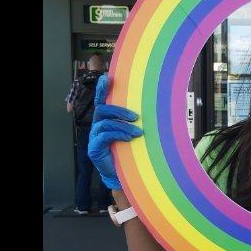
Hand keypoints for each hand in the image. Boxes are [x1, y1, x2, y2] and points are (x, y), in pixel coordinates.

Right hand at [87, 74, 142, 190]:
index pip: (102, 100)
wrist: (123, 172)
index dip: (102, 89)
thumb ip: (136, 117)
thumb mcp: (133, 129)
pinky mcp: (94, 148)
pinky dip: (118, 134)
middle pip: (102, 109)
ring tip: (137, 132)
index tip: (107, 77)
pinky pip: (104, 136)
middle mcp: (98, 125)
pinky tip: (130, 138)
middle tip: (136, 116)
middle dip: (119, 110)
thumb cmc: (130, 148)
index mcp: (106, 118)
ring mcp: (94, 137)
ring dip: (122, 125)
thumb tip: (156, 101)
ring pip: (104, 123)